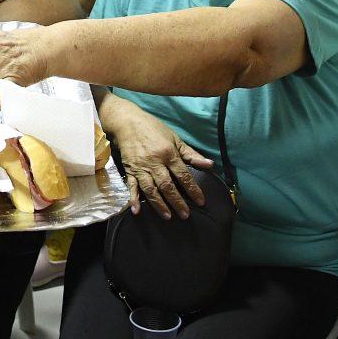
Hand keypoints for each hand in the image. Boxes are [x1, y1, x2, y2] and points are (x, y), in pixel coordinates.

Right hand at [100, 95, 213, 219]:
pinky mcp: (129, 170)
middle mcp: (154, 162)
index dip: (192, 189)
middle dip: (177, 201)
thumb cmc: (154, 129)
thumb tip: (210, 164)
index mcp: (168, 153)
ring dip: (159, 204)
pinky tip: (136, 211)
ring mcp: (140, 167)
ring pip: (150, 189)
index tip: (200, 201)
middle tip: (185, 215)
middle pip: (167, 185)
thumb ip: (191, 154)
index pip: (183, 175)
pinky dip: (133, 199)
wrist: (127, 122)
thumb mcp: (175, 138)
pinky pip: (131, 186)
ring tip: (167, 216)